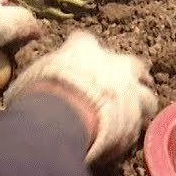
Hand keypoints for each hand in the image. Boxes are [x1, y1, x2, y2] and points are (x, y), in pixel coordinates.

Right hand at [4, 31, 159, 163]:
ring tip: (137, 112)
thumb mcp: (30, 82)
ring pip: (146, 92)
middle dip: (128, 73)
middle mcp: (111, 61)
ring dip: (141, 101)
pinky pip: (144, 118)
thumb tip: (29, 92)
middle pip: (129, 63)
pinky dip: (138, 125)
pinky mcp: (138, 111)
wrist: (64, 114)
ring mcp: (129, 85)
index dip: (83, 53)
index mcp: (82, 49)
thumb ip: (39, 81)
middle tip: (123, 85)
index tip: (80, 64)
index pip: (84, 41)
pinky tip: (132, 134)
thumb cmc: (41, 95)